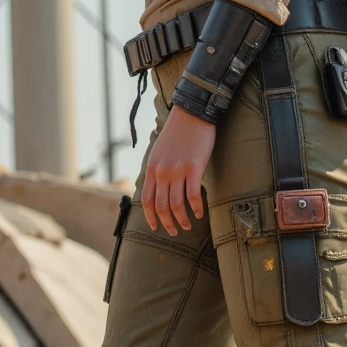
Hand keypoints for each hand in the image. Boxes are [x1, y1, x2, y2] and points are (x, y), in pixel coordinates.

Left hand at [142, 104, 215, 235]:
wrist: (191, 114)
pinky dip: (196, 209)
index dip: (151, 217)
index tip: (156, 228)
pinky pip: (193, 196)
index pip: (146, 200)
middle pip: (161, 206)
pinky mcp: (193, 168)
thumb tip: (159, 188)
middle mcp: (161, 172)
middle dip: (167, 223)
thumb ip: (158, 170)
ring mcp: (177, 171)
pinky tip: (200, 214)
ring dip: (182, 220)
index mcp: (152, 169)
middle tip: (175, 232)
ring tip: (188, 227)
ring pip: (176, 205)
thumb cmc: (178, 133)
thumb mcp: (159, 152)